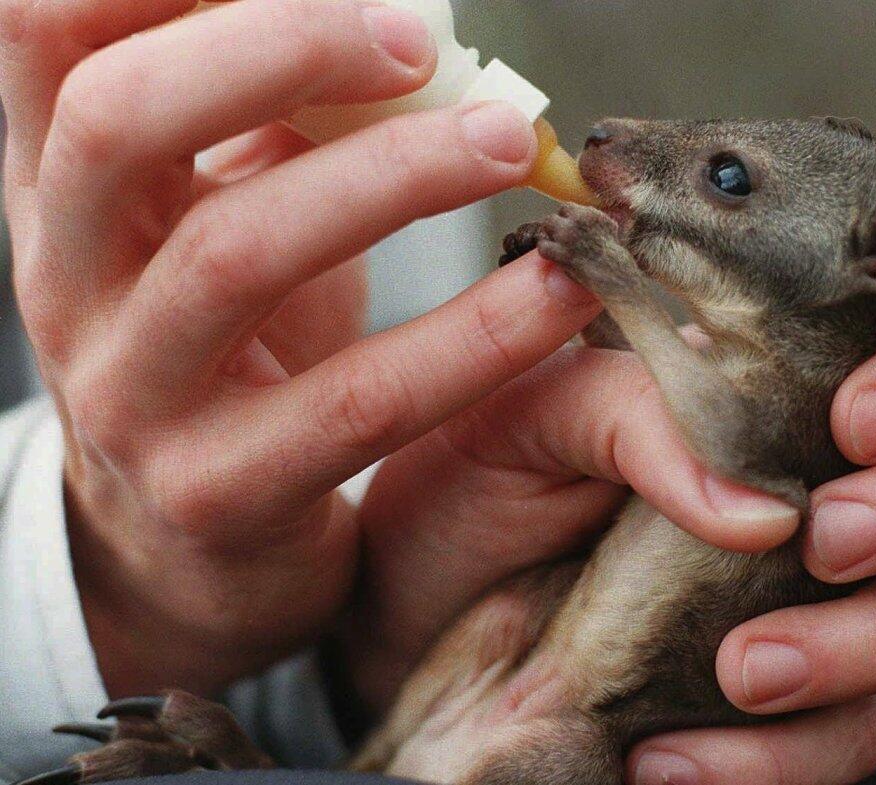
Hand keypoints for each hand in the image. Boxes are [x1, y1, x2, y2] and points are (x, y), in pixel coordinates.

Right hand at [0, 0, 607, 694]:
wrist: (191, 538)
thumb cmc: (233, 347)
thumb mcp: (227, 216)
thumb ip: (272, 121)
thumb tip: (395, 27)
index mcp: (62, 188)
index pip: (45, 28)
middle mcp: (65, 282)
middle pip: (118, 122)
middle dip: (278, 49)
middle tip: (418, 41)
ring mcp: (130, 397)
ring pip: (238, 257)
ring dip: (393, 180)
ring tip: (510, 142)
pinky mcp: (219, 491)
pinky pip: (355, 402)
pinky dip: (470, 338)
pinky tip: (554, 291)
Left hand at [353, 263, 875, 782]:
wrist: (413, 603)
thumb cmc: (469, 480)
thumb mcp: (527, 413)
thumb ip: (638, 414)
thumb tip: (758, 509)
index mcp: (777, 364)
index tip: (858, 417)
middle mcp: (825, 461)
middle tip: (826, 535)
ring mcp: (822, 579)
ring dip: (866, 641)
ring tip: (743, 670)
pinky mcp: (794, 689)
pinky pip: (855, 731)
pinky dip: (785, 756)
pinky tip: (676, 754)